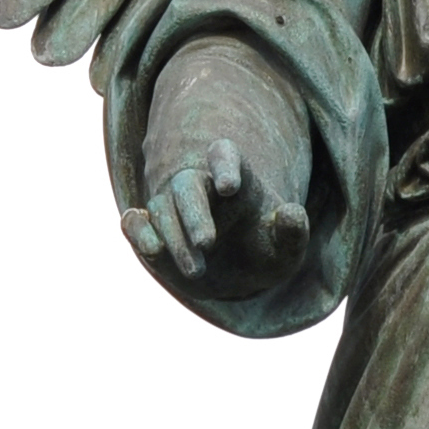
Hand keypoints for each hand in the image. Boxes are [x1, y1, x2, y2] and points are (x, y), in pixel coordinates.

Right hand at [122, 133, 309, 300]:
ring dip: (176, 239)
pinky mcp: (152, 230)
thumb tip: (292, 212)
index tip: (229, 187)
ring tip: (197, 271)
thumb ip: (292, 230)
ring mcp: (172, 208)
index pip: (224, 154)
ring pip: (162, 210)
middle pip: (187, 185)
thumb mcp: (286, 247)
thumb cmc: (265, 250)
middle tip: (208, 243)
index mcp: (236, 179)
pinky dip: (136, 231)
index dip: (223, 164)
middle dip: (194, 214)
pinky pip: (135, 222)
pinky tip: (150, 248)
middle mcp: (200, 187)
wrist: (239, 274)